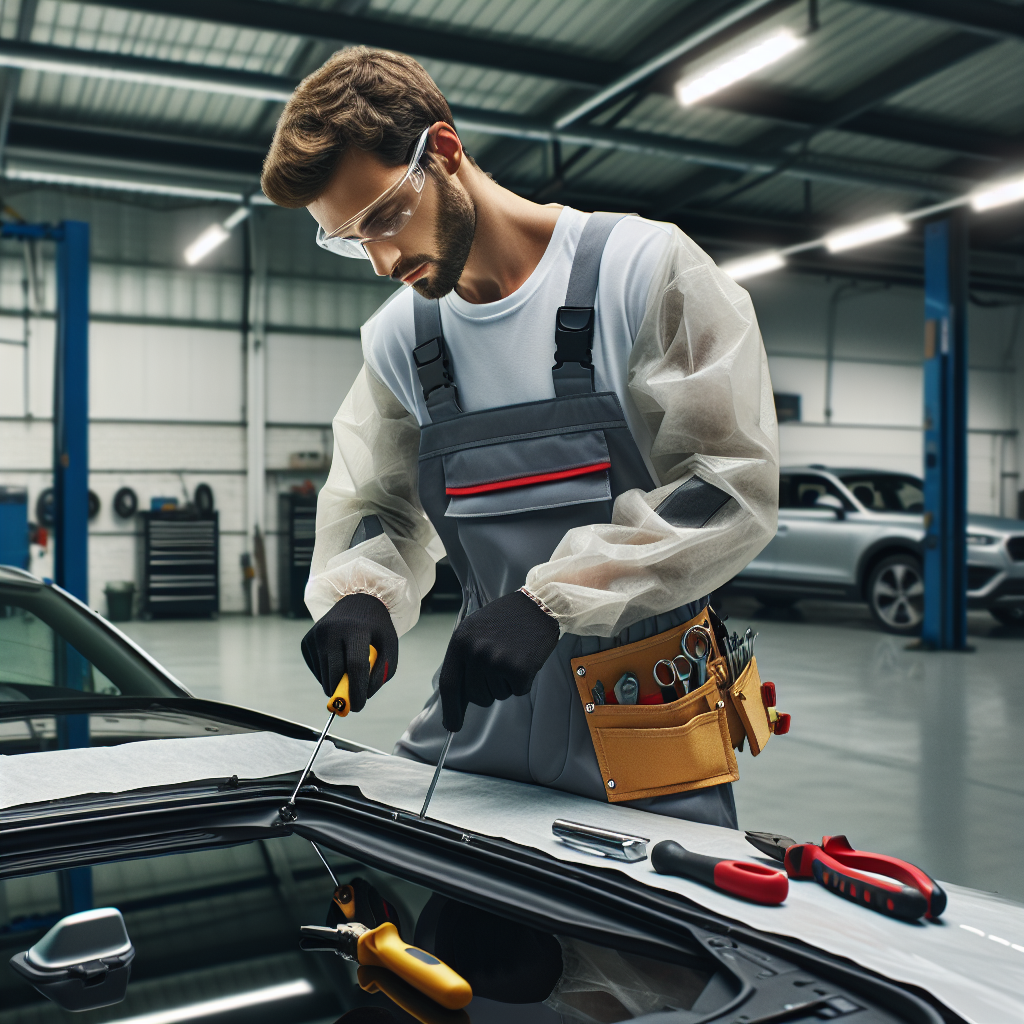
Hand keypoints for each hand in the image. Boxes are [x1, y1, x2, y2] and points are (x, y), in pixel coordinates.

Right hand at [301, 593, 397, 710]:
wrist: (357, 600)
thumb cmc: (376, 628)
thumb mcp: (389, 645)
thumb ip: (381, 672)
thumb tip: (363, 696)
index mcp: (356, 629)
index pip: (355, 665)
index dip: (357, 690)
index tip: (359, 707)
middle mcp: (332, 630)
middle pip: (335, 674)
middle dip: (344, 694)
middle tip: (354, 700)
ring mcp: (316, 634)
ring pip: (324, 676)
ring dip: (336, 684)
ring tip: (350, 670)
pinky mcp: (306, 641)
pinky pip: (316, 670)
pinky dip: (327, 675)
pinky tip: (338, 660)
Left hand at [439, 590, 559, 731]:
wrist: (537, 606)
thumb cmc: (505, 620)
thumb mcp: (475, 632)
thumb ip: (464, 662)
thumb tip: (457, 701)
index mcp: (460, 642)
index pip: (449, 684)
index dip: (450, 709)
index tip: (452, 726)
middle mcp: (476, 653)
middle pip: (476, 695)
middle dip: (487, 690)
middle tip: (500, 666)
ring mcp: (497, 662)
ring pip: (497, 695)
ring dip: (506, 683)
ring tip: (512, 656)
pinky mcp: (518, 669)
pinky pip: (517, 691)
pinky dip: (523, 681)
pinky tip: (525, 660)